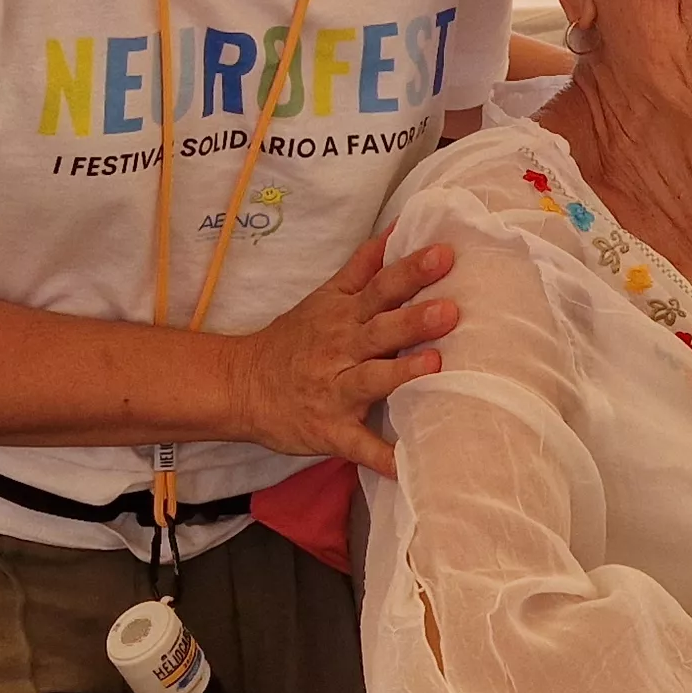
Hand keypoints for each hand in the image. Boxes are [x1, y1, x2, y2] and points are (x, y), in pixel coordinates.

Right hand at [223, 232, 459, 473]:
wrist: (242, 385)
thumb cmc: (294, 340)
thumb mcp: (325, 297)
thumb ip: (363, 266)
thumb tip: (397, 227)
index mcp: (344, 315)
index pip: (380, 287)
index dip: (411, 270)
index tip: (444, 255)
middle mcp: (341, 348)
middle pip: (380, 331)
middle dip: (413, 321)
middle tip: (449, 311)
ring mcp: (335, 391)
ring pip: (371, 380)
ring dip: (402, 374)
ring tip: (435, 366)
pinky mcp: (329, 429)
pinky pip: (357, 444)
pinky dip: (379, 456)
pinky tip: (405, 465)